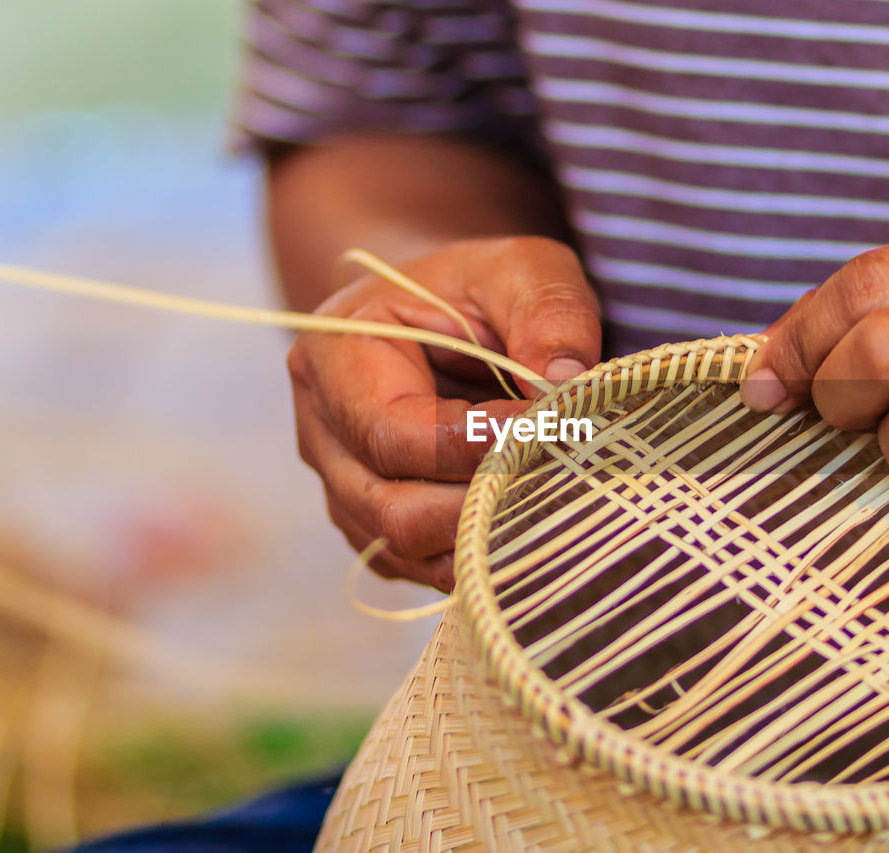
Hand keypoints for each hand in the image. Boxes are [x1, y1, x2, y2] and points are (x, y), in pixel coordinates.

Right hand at [288, 237, 599, 589]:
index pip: (395, 432)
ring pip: (404, 549)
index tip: (551, 427)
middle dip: (482, 501)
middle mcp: (322, 431)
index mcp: (334, 354)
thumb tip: (565, 382)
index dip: (479, 444)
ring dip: (483, 534)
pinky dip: (477, 555)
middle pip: (392, 509)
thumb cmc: (479, 288)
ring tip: (549, 497)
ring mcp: (343, 488)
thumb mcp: (522, 269)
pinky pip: (420, 567)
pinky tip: (528, 520)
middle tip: (558, 472)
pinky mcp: (375, 525)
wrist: (443, 317)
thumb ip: (548, 311)